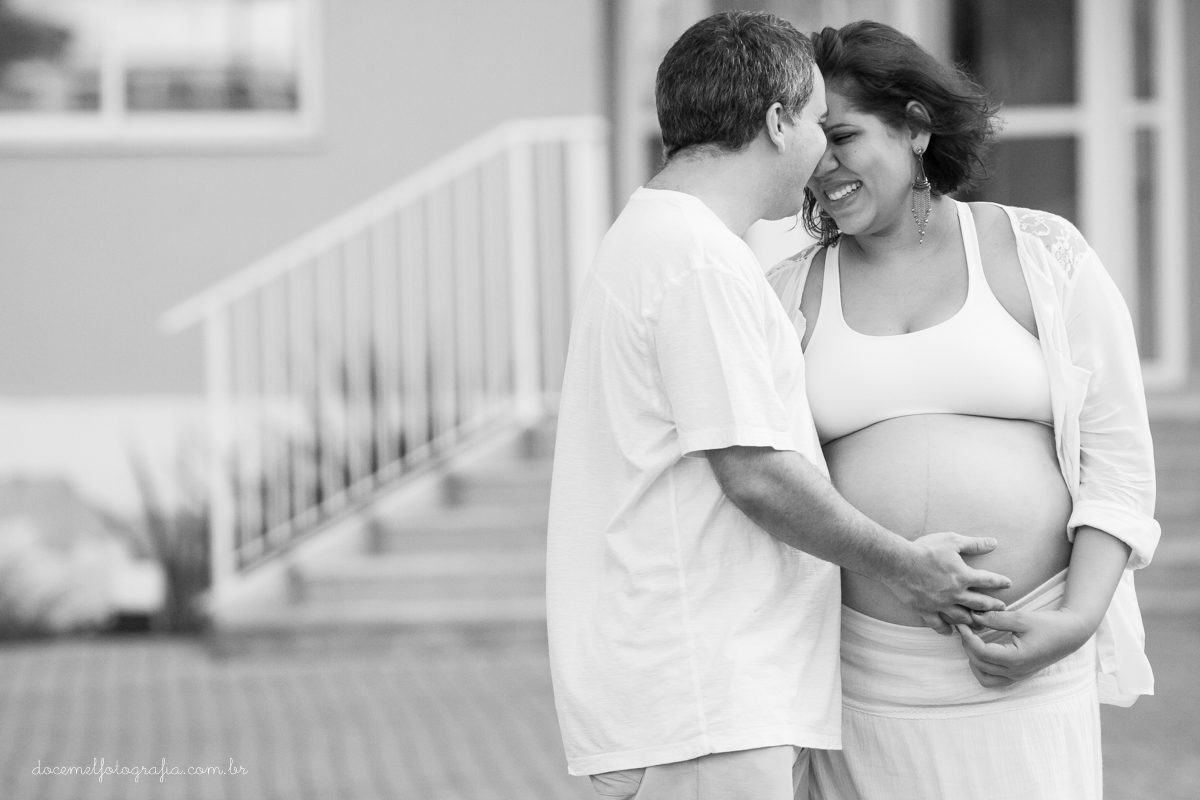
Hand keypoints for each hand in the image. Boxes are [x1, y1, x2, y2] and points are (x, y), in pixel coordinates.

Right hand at [886, 532, 1011, 634]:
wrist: (898, 562)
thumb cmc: (925, 549)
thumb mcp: (951, 541)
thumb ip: (974, 544)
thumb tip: (993, 543)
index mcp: (963, 576)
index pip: (988, 580)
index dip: (1000, 582)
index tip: (1008, 583)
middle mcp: (955, 593)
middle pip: (979, 603)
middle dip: (993, 606)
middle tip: (1002, 608)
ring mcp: (940, 604)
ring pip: (961, 617)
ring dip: (973, 621)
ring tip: (981, 624)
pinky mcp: (925, 610)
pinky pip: (938, 624)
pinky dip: (945, 629)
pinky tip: (950, 632)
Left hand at [954, 607, 1092, 687]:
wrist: (1071, 634)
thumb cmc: (1048, 625)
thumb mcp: (1021, 618)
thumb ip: (995, 618)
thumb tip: (973, 616)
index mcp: (1016, 659)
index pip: (981, 652)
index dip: (967, 637)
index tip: (962, 624)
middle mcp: (1016, 672)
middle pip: (979, 664)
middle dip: (968, 646)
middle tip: (966, 629)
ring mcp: (1018, 676)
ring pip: (985, 678)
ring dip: (974, 661)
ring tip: (972, 642)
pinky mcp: (1020, 675)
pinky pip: (995, 680)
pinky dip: (984, 669)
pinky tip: (983, 652)